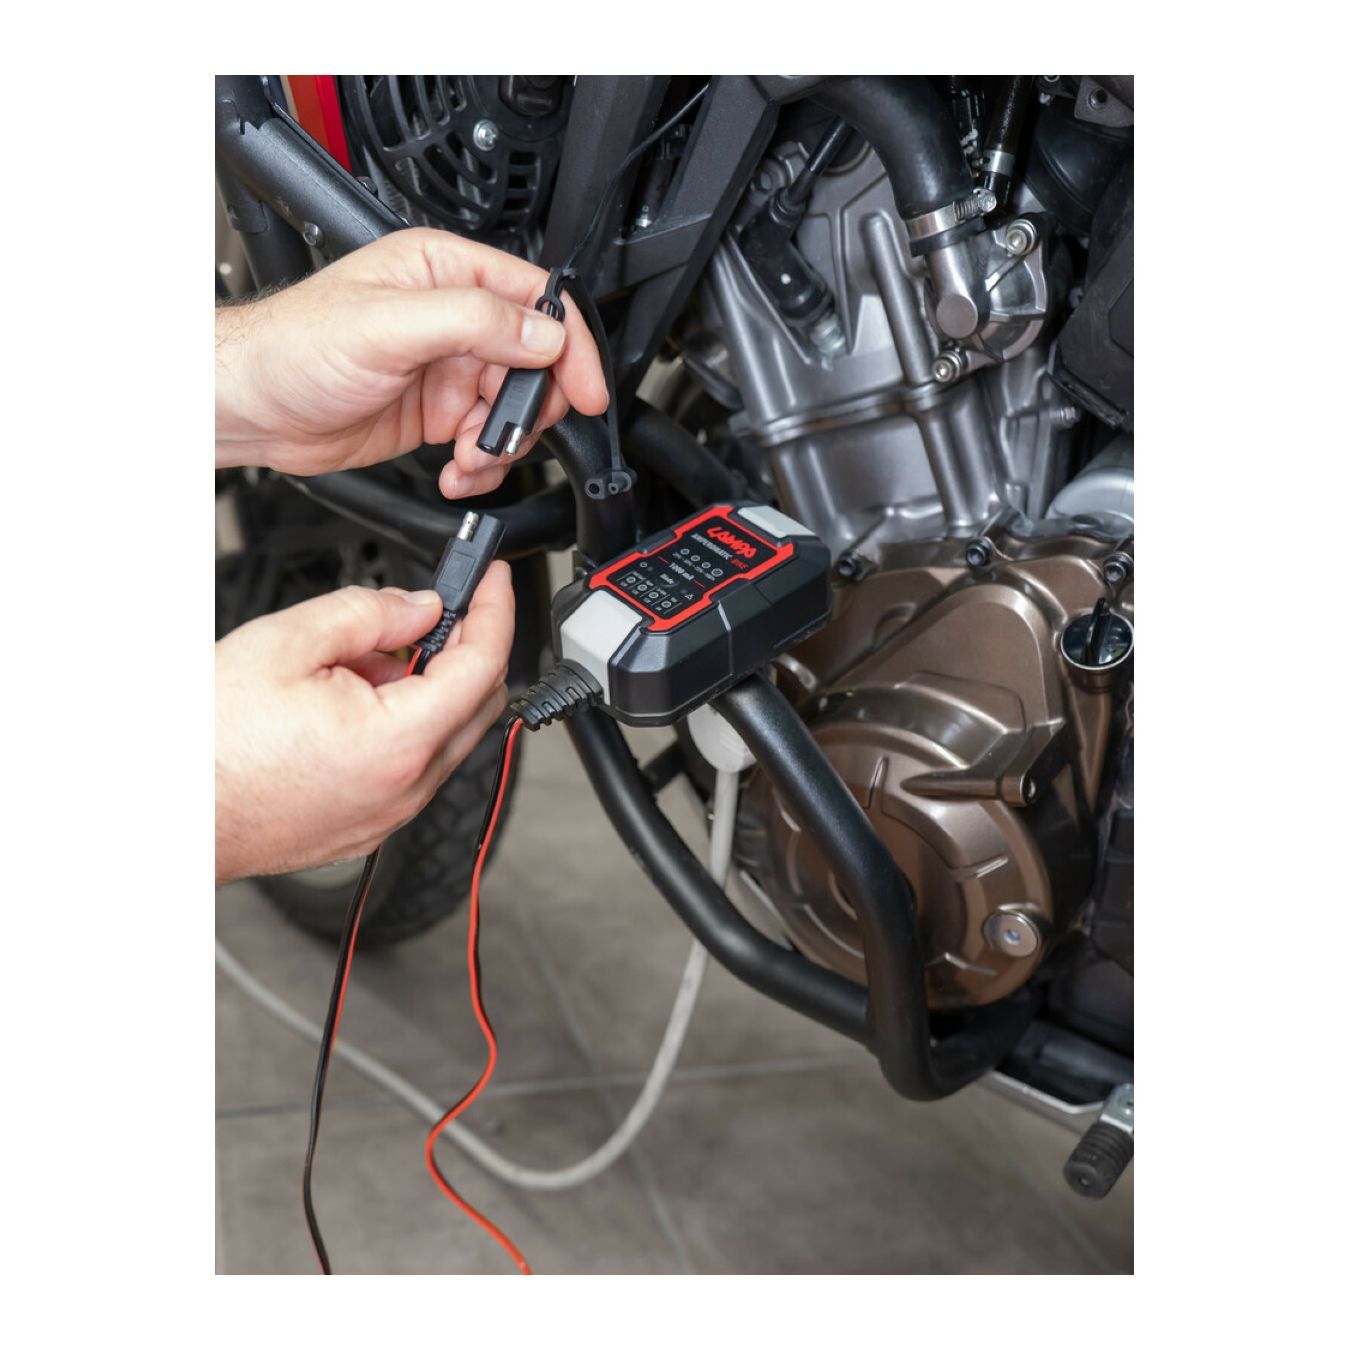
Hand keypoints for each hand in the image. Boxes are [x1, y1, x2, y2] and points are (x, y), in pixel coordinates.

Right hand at [214, 565, 513, 883]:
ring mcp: (389, 815)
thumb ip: (369, 614)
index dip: (495, 611)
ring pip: (444, 737)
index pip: (482, 664)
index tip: (495, 580)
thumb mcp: (288, 643)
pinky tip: (344, 706)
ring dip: (424, 689)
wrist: (166, 811)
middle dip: (463, 648)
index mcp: (398, 741)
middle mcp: (406, 788)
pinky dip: (402, 727)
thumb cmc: (208, 741)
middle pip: (477, 704)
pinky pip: (412, 768)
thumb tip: (419, 608)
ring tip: (351, 666)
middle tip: (426, 611)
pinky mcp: (368, 828)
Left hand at [215, 228, 607, 499]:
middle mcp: (454, 318)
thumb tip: (541, 333)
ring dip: (501, 446)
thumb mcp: (390, 325)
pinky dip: (481, 466)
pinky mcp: (437, 413)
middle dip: (530, 409)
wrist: (252, 407)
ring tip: (468, 460)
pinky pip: (485, 442)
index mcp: (446, 273)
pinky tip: (455, 472)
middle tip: (505, 435)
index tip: (586, 389)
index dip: (569, 345)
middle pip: (535, 363)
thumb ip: (473, 322)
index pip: (537, 300)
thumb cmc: (294, 347)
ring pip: (513, 411)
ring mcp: (448, 368)